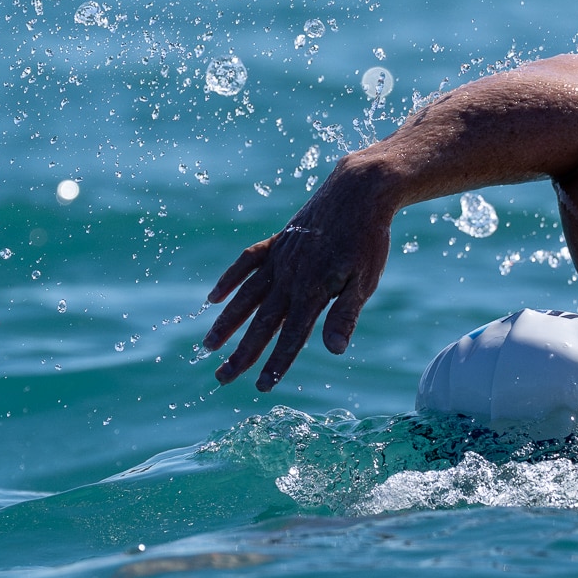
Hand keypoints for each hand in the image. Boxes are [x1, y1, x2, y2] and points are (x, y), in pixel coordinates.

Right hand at [201, 160, 394, 390]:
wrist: (358, 190)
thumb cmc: (368, 239)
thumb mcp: (365, 280)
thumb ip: (344, 315)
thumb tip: (333, 351)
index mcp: (313, 291)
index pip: (291, 337)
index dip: (276, 364)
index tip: (261, 388)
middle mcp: (289, 277)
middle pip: (261, 323)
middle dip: (242, 354)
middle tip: (222, 378)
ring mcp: (279, 258)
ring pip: (246, 296)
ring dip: (227, 323)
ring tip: (209, 345)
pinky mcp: (277, 242)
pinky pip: (246, 262)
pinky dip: (229, 280)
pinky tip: (214, 297)